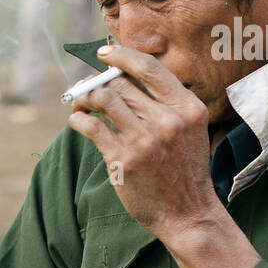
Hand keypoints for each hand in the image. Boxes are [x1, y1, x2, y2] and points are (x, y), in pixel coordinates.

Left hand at [67, 44, 221, 242]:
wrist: (188, 214)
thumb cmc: (184, 171)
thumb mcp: (189, 130)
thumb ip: (166, 105)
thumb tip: (123, 78)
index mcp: (187, 108)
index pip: (150, 68)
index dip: (122, 55)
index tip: (104, 53)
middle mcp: (168, 120)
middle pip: (120, 84)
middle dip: (96, 82)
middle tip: (84, 89)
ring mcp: (145, 140)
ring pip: (103, 99)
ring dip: (83, 98)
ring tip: (79, 104)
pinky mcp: (124, 159)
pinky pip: (91, 126)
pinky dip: (78, 119)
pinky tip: (78, 122)